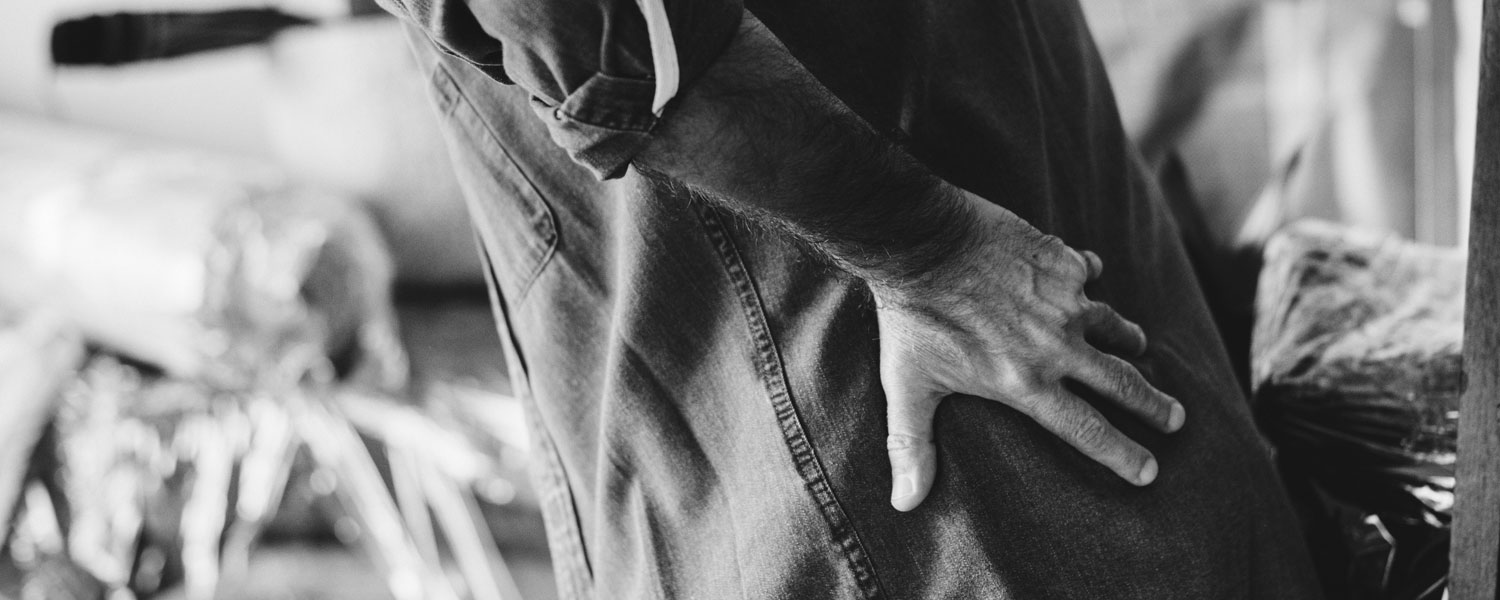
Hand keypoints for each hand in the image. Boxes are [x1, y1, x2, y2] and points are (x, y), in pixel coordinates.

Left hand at [876, 190, 1185, 511]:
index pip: (1087, 429)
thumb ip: (912, 445)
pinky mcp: (1062, 261)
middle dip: (1153, 405)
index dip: (1122, 454)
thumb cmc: (912, 318)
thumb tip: (905, 504)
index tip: (1149, 471)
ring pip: (1112, 325)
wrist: (922, 242)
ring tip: (1138, 345)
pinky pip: (1087, 271)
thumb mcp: (908, 386)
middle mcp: (1056, 346)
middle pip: (1121, 383)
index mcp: (1026, 383)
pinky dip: (1090, 276)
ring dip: (1128, 339)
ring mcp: (1065, 302)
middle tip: (1176, 419)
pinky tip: (1090, 274)